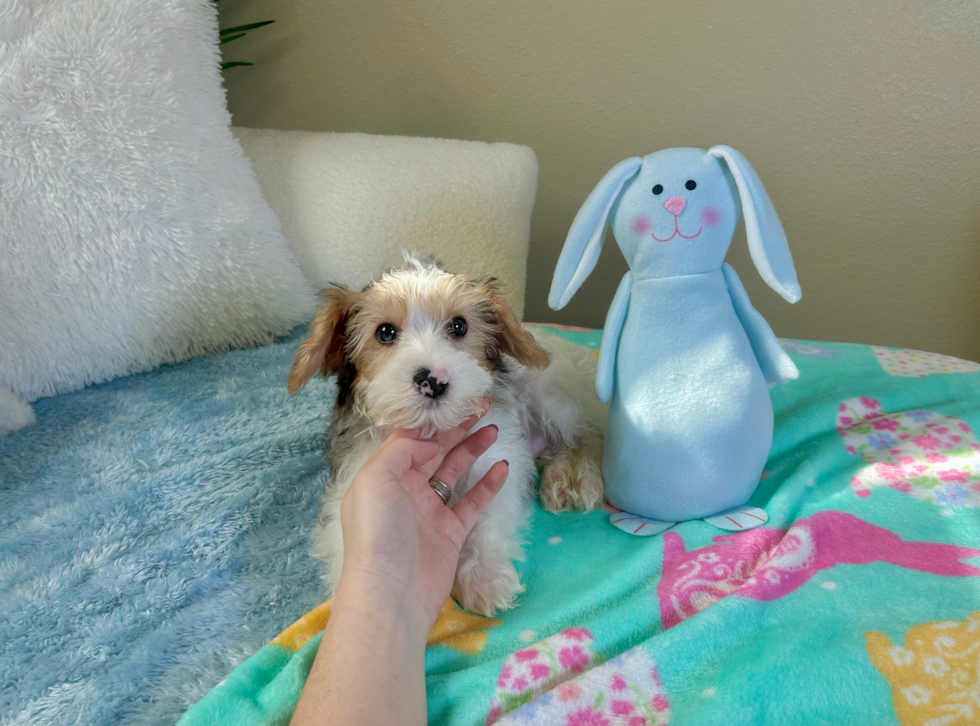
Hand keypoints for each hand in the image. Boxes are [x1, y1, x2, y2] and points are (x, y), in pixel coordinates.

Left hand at [337, 402, 508, 628]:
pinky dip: (488, 484)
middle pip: (434, 452)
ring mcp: (429, 512)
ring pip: (454, 472)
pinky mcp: (450, 533)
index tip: (456, 403)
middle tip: (481, 407)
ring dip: (472, 449)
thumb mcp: (376, 477)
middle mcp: (405, 490)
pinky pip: (472, 502)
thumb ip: (400, 448)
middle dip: (456, 429)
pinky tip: (502, 466)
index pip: (410, 440)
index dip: (434, 422)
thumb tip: (424, 436)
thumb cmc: (378, 530)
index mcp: (384, 476)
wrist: (392, 590)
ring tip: (493, 429)